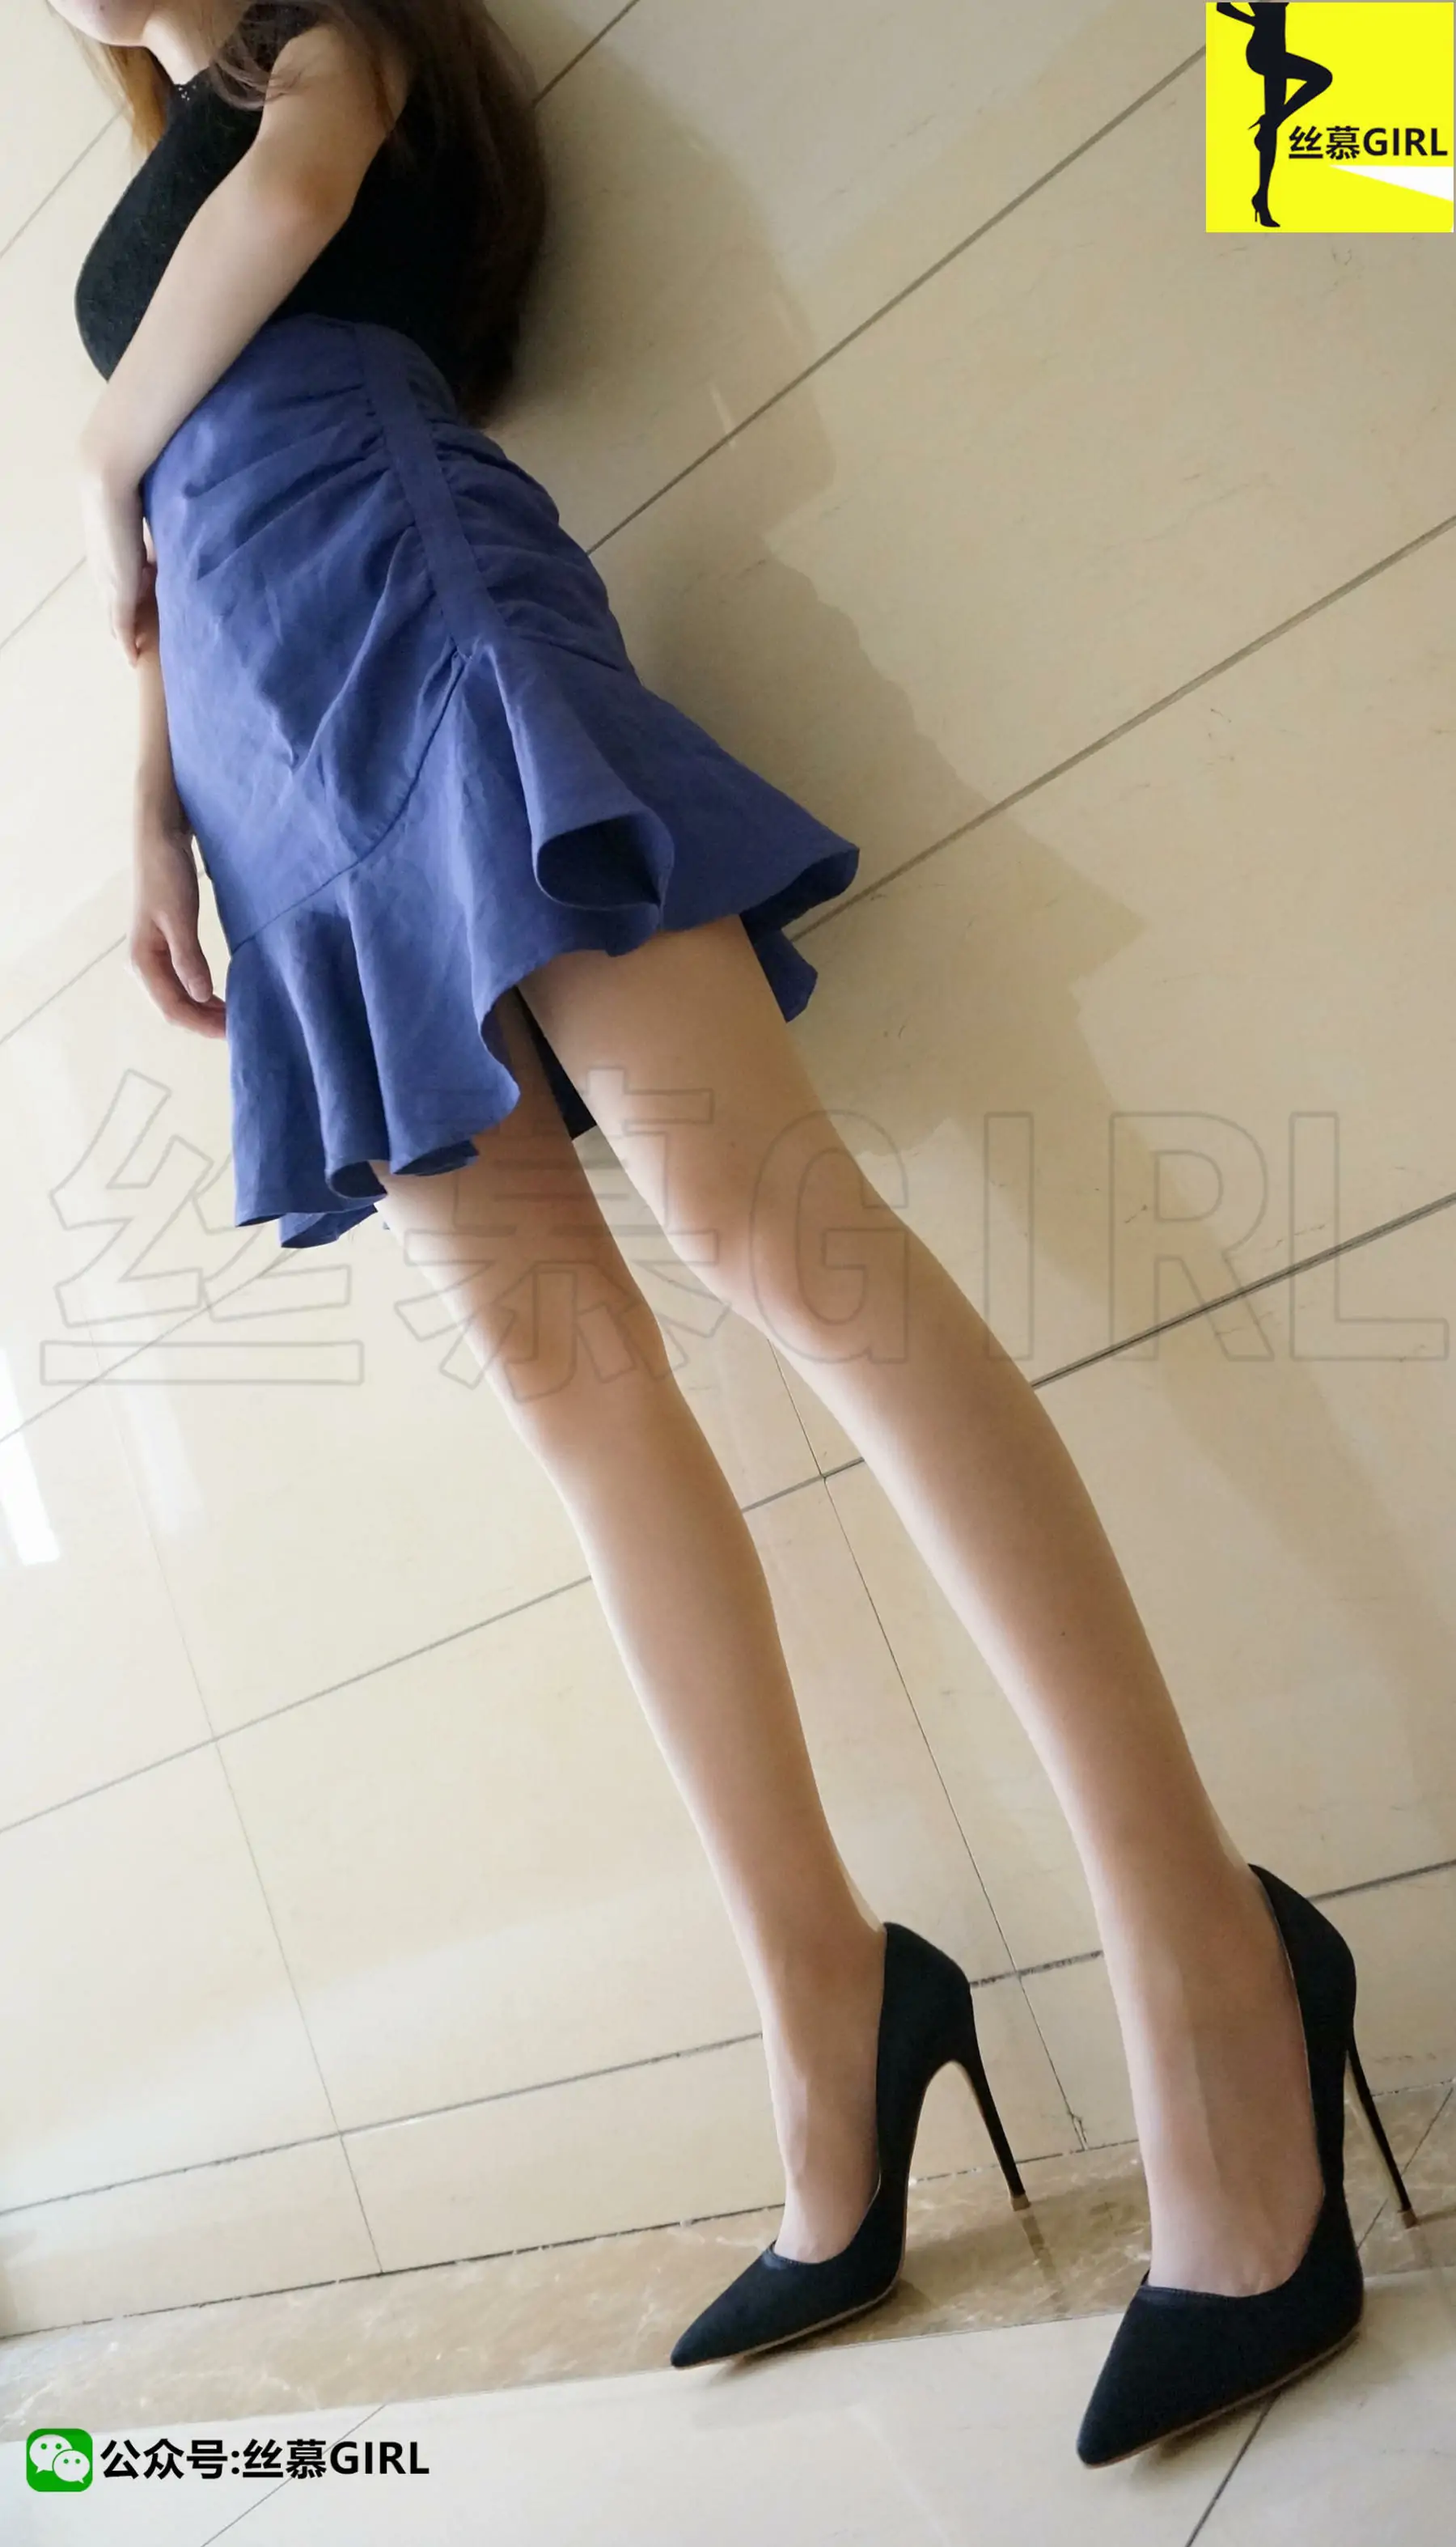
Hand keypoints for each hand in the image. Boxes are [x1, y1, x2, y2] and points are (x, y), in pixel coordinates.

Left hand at [80, 460, 156, 663]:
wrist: (107, 479)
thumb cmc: (131, 484)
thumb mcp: (146, 511)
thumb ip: (156, 527)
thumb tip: (178, 526)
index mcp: (110, 551)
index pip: (117, 585)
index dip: (128, 600)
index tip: (143, 613)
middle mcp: (105, 569)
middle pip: (113, 606)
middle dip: (125, 624)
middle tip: (141, 641)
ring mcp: (110, 580)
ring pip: (116, 618)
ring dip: (127, 635)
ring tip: (139, 651)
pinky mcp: (119, 590)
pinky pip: (122, 626)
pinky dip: (127, 642)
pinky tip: (133, 658)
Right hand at [130, 813, 227, 1036]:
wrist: (159, 838)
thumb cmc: (167, 872)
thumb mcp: (179, 915)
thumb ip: (189, 957)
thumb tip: (202, 997)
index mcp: (142, 960)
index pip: (173, 1008)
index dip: (203, 1025)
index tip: (235, 1033)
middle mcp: (144, 964)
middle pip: (176, 1008)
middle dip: (206, 1023)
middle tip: (242, 1031)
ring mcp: (154, 957)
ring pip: (180, 998)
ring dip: (206, 1012)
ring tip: (236, 1019)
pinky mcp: (167, 947)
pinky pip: (184, 983)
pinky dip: (203, 995)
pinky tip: (222, 999)